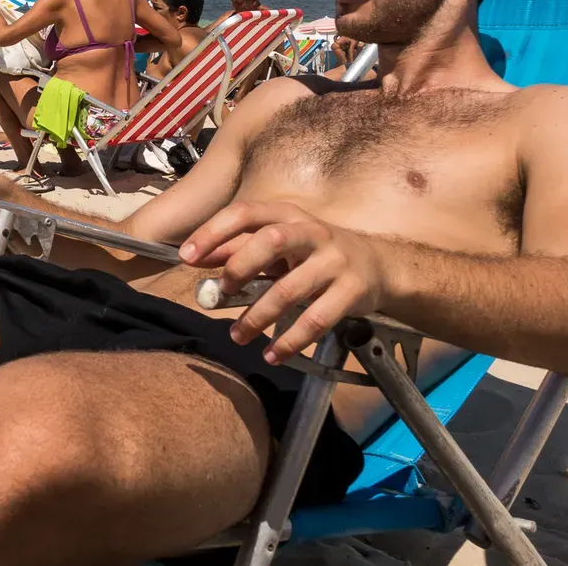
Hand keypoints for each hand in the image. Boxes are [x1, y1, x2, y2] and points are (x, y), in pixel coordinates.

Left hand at [177, 201, 385, 364]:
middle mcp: (312, 232)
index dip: (214, 232)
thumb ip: (241, 248)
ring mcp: (335, 261)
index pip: (246, 213)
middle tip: (221, 293)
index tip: (187, 257)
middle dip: (240, 268)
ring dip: (259, 316)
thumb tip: (198, 257)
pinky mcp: (352, 291)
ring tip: (238, 336)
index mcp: (288, 215)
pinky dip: (290, 341)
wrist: (380, 265)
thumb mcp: (281, 243)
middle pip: (271, 241)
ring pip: (291, 288)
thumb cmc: (316, 252)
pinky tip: (272, 354)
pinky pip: (317, 319)